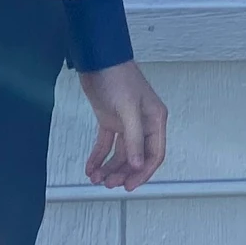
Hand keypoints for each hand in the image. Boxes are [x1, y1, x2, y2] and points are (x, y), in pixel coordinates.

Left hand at [79, 61, 167, 189]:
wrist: (97, 59)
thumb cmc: (118, 77)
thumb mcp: (128, 108)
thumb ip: (134, 138)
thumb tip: (137, 165)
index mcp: (154, 120)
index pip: (154, 155)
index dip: (142, 173)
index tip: (129, 185)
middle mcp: (143, 124)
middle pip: (136, 158)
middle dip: (123, 173)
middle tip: (109, 183)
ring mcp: (126, 123)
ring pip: (120, 154)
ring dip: (109, 168)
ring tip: (96, 177)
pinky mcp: (110, 120)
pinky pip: (106, 144)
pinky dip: (98, 157)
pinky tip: (91, 167)